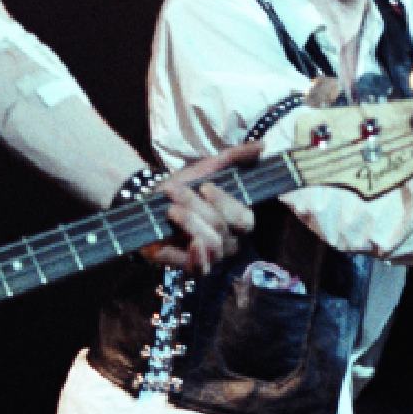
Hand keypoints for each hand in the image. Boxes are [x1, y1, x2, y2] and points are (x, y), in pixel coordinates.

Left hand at [143, 141, 260, 272]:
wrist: (149, 199)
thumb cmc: (184, 185)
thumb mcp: (209, 166)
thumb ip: (236, 156)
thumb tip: (263, 144)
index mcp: (237, 221)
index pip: (245, 220)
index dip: (226, 204)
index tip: (204, 187)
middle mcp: (228, 242)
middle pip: (221, 228)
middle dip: (196, 207)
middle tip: (174, 191)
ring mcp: (211, 257)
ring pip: (210, 244)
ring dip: (188, 222)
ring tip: (169, 209)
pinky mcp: (190, 267)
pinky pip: (200, 268)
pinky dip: (195, 256)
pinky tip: (188, 242)